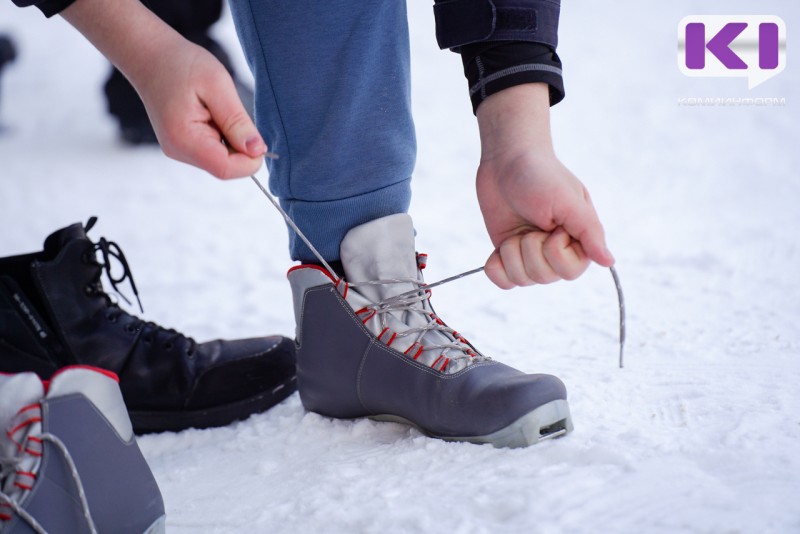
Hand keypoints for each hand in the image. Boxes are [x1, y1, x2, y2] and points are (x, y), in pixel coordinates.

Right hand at [134, 39, 266, 178]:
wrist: (149, 55)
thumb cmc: (181, 64)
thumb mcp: (217, 85)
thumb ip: (237, 122)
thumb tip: (257, 151)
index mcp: (184, 138)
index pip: (226, 169)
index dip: (250, 161)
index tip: (259, 139)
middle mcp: (178, 151)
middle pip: (225, 167)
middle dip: (241, 147)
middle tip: (233, 113)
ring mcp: (178, 150)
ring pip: (221, 159)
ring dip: (231, 140)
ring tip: (217, 109)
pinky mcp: (181, 145)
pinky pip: (212, 150)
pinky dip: (222, 136)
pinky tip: (212, 113)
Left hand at [476, 84, 613, 288]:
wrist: (506, 161)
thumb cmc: (541, 175)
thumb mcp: (569, 201)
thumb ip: (590, 232)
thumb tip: (609, 261)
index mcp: (578, 240)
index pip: (569, 272)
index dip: (554, 252)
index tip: (552, 226)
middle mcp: (556, 251)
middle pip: (543, 277)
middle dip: (530, 249)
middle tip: (533, 222)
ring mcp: (530, 254)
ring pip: (521, 280)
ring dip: (511, 253)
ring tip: (517, 229)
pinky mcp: (508, 253)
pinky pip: (503, 280)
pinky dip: (497, 268)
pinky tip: (499, 249)